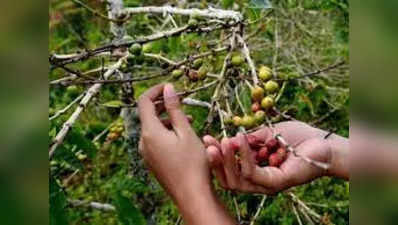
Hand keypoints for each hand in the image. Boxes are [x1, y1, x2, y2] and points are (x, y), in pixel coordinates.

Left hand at [138, 84, 236, 224]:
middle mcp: (143, 142)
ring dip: (166, 119)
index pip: (144, 102)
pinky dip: (165, 132)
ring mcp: (146, 154)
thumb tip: (168, 88)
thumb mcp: (186, 132)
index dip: (155, 90)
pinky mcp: (152, 162)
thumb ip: (175, 109)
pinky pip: (155, 141)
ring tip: (187, 119)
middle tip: (181, 100)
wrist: (191, 195)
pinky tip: (182, 136)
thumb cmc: (193, 163)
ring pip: (152, 128)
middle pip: (147, 115)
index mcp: (149, 132)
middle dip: (163, 104)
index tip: (169, 86)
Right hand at [204, 121, 347, 193]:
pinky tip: (241, 140)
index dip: (216, 156)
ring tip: (223, 141)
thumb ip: (247, 140)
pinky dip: (244, 156)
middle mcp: (259, 182)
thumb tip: (227, 140)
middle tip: (208, 143)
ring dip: (227, 160)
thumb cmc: (296, 138)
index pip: (229, 169)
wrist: (322, 142)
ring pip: (237, 179)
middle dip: (216, 161)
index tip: (206, 138)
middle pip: (229, 179)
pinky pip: (253, 173)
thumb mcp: (266, 135)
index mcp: (255, 171)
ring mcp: (267, 185)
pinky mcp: (276, 183)